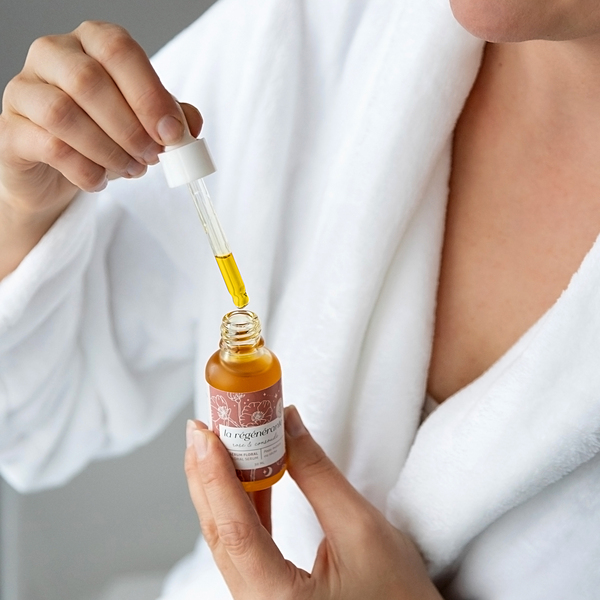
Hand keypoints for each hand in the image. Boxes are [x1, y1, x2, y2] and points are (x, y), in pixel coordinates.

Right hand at [0, 21, 201, 276]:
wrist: (57, 170)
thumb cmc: (103, 134)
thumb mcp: (145, 121)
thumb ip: (170, 117)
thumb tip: (190, 127)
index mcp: (90, 43)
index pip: (118, 49)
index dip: (149, 94)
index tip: (172, 134)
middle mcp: (52, 55)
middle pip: (89, 81)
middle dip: (130, 128)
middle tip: (152, 157)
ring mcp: (24, 91)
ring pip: (63, 114)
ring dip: (108, 150)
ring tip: (131, 170)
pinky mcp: (10, 130)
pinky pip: (48, 147)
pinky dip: (85, 170)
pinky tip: (101, 180)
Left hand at [184, 406, 442, 599]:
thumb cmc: (398, 598)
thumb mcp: (362, 529)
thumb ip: (318, 475)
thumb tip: (288, 426)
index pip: (236, 529)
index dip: (216, 475)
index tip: (205, 434)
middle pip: (221, 531)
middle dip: (208, 474)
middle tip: (203, 429)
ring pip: (228, 537)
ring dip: (223, 486)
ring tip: (222, 443)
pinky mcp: (268, 593)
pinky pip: (244, 544)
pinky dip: (243, 505)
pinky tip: (248, 475)